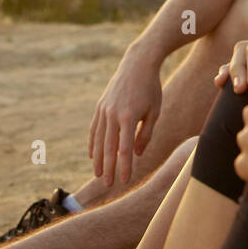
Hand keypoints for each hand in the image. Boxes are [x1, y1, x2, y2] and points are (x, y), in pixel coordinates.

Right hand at [88, 51, 161, 186]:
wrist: (137, 64)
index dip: (124, 167)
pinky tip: (92, 155)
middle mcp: (113, 114)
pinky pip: (94, 128)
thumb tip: (136, 154)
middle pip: (108, 148)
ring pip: (99, 140)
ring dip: (98, 159)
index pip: (125, 149)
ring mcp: (104, 110)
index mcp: (128, 117)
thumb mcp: (154, 111)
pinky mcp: (100, 106)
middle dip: (108, 168)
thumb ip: (145, 134)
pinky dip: (93, 143)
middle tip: (108, 185)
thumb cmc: (151, 88)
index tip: (124, 181)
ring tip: (98, 174)